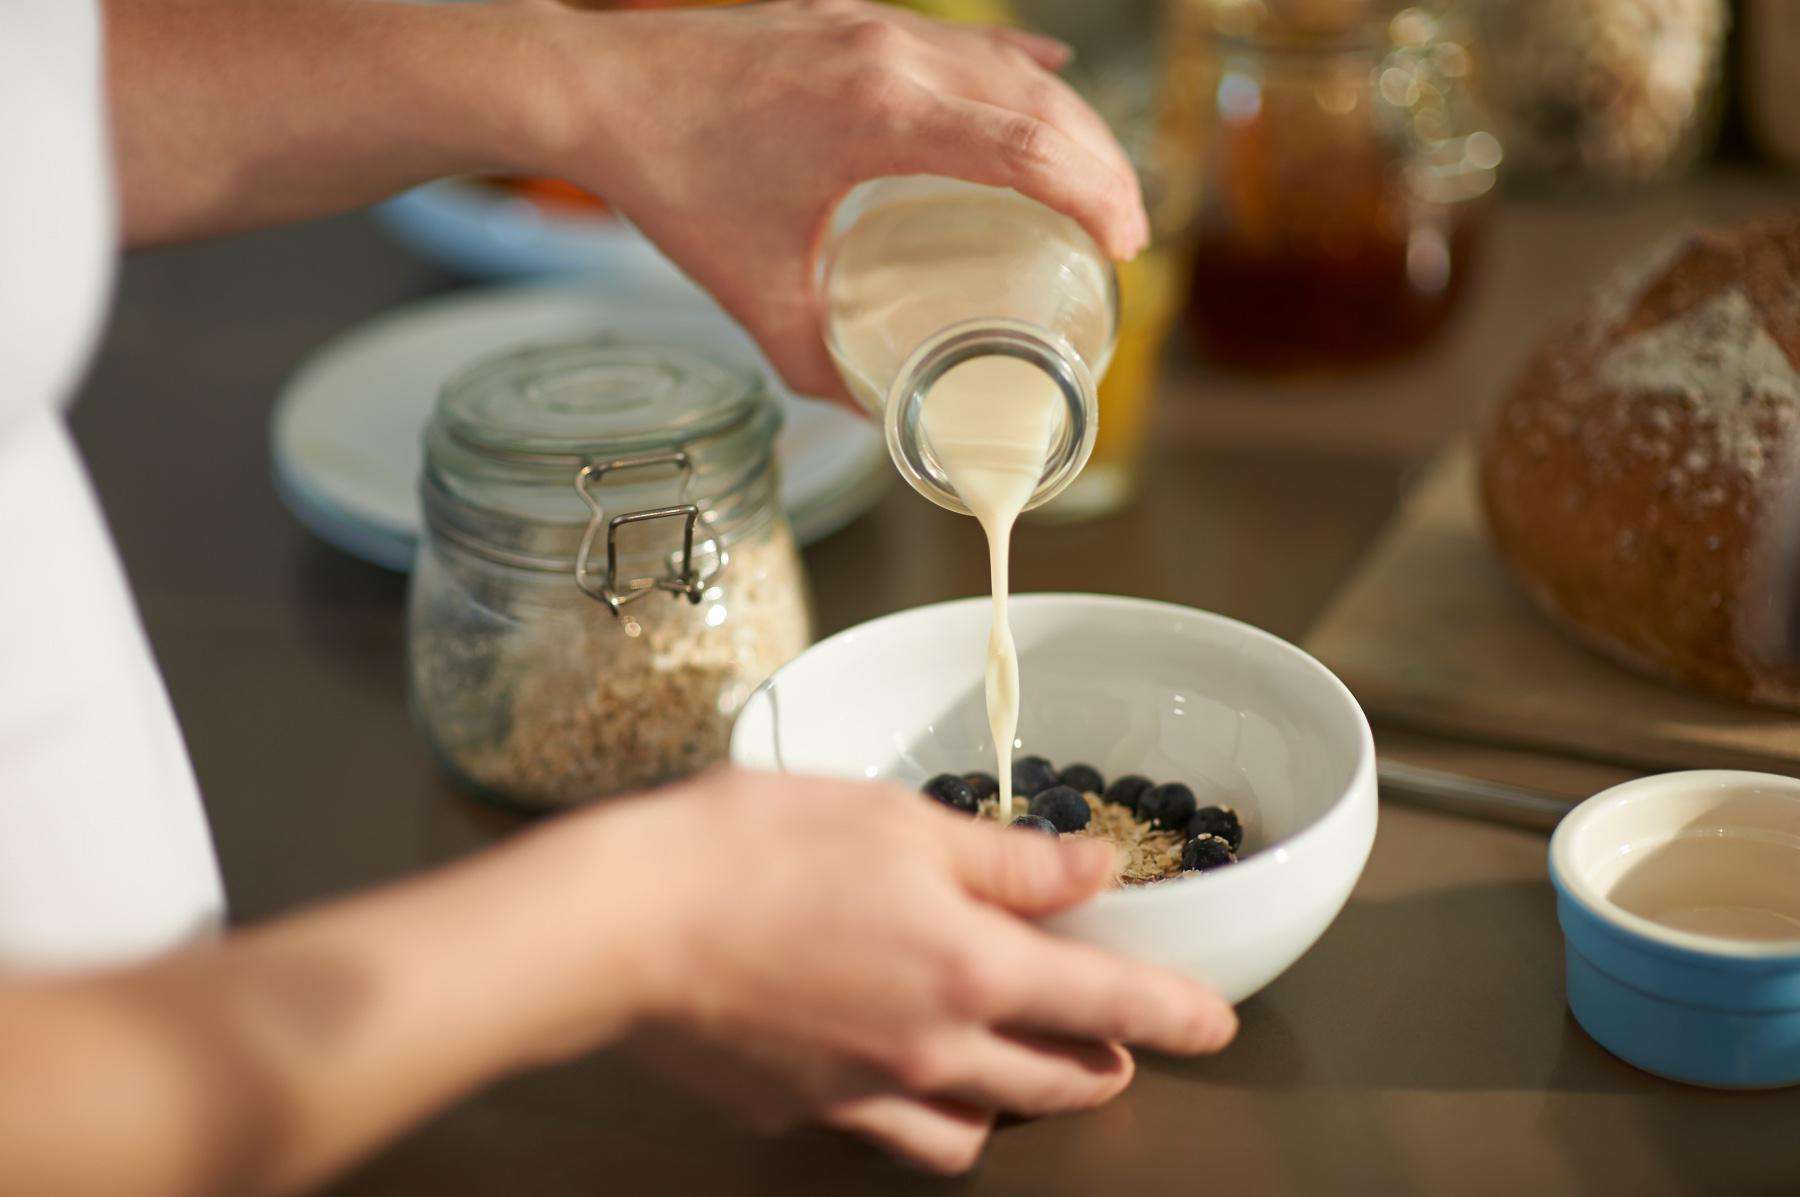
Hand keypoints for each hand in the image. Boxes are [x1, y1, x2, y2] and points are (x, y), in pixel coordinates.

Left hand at [529, 0, 1149, 399]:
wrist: (601, 86)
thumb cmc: (672, 180)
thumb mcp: (755, 292)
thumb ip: (822, 363)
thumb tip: (881, 414)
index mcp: (881, 115)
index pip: (1030, 147)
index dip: (1098, 195)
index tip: (1126, 247)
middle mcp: (894, 55)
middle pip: (1042, 102)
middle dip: (1101, 166)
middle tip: (1125, 233)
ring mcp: (878, 26)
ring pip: (1010, 65)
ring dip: (1067, 120)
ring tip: (1096, 179)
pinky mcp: (857, 17)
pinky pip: (966, 40)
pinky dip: (1015, 70)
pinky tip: (1048, 80)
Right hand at [569, 769, 1235, 1172]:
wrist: (623, 924)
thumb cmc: (755, 847)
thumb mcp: (897, 822)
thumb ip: (1007, 860)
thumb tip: (1093, 870)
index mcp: (971, 967)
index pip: (1111, 1002)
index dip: (1177, 1014)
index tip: (1214, 1024)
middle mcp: (933, 1048)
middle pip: (1057, 1085)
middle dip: (1104, 1068)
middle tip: (1116, 1045)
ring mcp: (866, 1092)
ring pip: (977, 1133)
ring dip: (1015, 1105)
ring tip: (1012, 1065)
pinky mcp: (804, 1111)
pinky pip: (889, 1131)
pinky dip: (919, 1111)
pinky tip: (897, 1067)